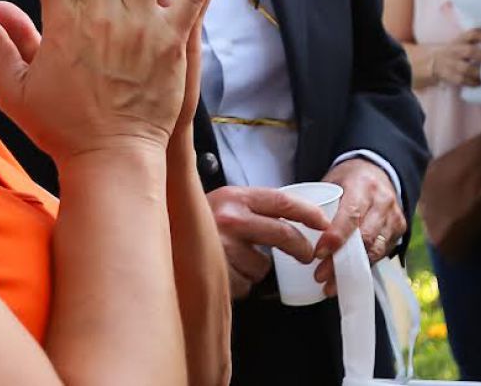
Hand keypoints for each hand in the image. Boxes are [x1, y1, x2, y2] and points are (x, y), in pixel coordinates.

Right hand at [206, 186, 330, 298]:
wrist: (156, 232)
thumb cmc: (196, 221)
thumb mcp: (224, 203)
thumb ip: (253, 209)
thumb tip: (296, 220)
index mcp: (236, 196)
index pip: (283, 201)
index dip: (308, 213)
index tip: (324, 223)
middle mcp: (230, 217)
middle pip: (282, 234)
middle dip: (300, 248)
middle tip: (307, 254)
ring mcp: (222, 246)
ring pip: (262, 266)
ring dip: (255, 269)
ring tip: (233, 260)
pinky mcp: (215, 272)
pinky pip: (243, 284)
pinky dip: (238, 283)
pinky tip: (221, 272)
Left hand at [315, 160, 406, 287]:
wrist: (379, 170)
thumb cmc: (350, 180)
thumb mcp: (333, 183)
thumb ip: (319, 205)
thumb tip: (294, 232)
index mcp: (363, 186)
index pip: (351, 215)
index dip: (335, 237)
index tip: (318, 254)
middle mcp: (382, 201)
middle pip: (364, 237)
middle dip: (341, 261)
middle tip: (320, 276)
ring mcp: (394, 217)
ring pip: (375, 250)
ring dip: (352, 270)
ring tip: (330, 285)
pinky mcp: (400, 230)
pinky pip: (382, 253)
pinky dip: (364, 266)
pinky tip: (348, 277)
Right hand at [427, 28, 480, 86]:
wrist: (434, 61)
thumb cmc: (456, 50)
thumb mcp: (463, 41)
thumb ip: (478, 40)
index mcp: (461, 39)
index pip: (473, 34)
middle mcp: (456, 50)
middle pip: (470, 51)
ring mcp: (452, 64)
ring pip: (466, 69)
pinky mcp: (451, 77)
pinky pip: (463, 81)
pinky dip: (474, 82)